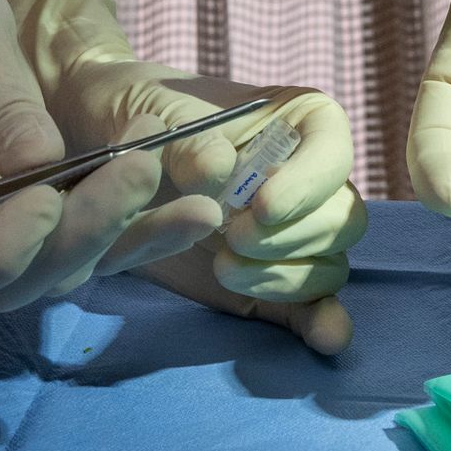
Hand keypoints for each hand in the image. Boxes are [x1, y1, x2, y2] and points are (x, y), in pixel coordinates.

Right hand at [0, 0, 167, 312]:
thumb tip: (41, 165)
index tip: (43, 198)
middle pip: (13, 280)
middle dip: (81, 234)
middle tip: (139, 170)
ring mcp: (2, 241)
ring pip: (64, 271)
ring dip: (127, 238)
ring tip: (197, 205)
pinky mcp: (50, 226)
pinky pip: (97, 245)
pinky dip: (148, 233)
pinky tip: (199, 212)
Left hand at [8, 0, 364, 352]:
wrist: (109, 147)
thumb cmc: (143, 112)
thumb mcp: (158, 111)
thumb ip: (189, 140)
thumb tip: (218, 169)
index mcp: (300, 122)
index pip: (334, 153)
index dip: (307, 185)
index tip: (259, 207)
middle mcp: (310, 178)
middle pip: (340, 218)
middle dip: (289, 238)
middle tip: (230, 239)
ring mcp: (294, 231)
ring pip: (330, 264)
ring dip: (284, 277)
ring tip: (224, 266)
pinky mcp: (272, 277)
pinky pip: (312, 303)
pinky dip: (319, 321)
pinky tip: (323, 339)